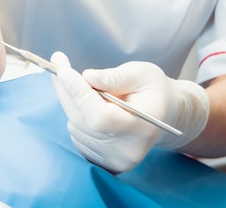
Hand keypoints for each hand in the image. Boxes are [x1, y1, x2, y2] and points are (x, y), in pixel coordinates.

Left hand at [51, 52, 208, 172]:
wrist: (165, 116)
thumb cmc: (154, 91)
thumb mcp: (142, 74)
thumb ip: (115, 76)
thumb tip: (88, 77)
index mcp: (140, 128)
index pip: (99, 115)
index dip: (78, 92)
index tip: (62, 69)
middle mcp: (125, 151)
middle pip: (82, 120)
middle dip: (68, 90)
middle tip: (60, 65)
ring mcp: (113, 160)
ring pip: (76, 125)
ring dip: (73, 102)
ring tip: (89, 88)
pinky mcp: (103, 162)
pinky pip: (76, 134)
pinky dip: (77, 115)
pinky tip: (91, 105)